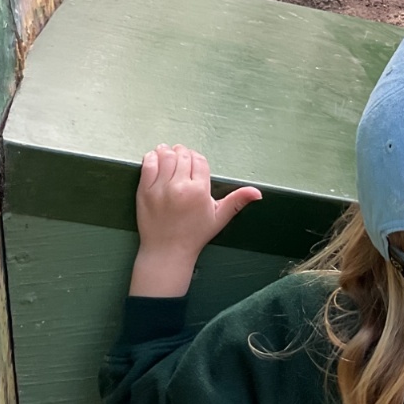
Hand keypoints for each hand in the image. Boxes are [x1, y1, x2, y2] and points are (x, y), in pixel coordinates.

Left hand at [130, 145, 261, 296]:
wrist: (167, 251)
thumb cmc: (194, 235)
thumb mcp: (220, 218)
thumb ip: (238, 200)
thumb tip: (258, 193)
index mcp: (199, 191)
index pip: (200, 160)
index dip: (198, 159)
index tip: (195, 163)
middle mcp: (180, 187)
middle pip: (183, 155)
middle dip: (184, 153)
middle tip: (182, 158)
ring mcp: (160, 188)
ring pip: (166, 156)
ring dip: (168, 152)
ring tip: (169, 154)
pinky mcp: (144, 191)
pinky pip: (148, 164)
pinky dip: (152, 157)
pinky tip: (156, 159)